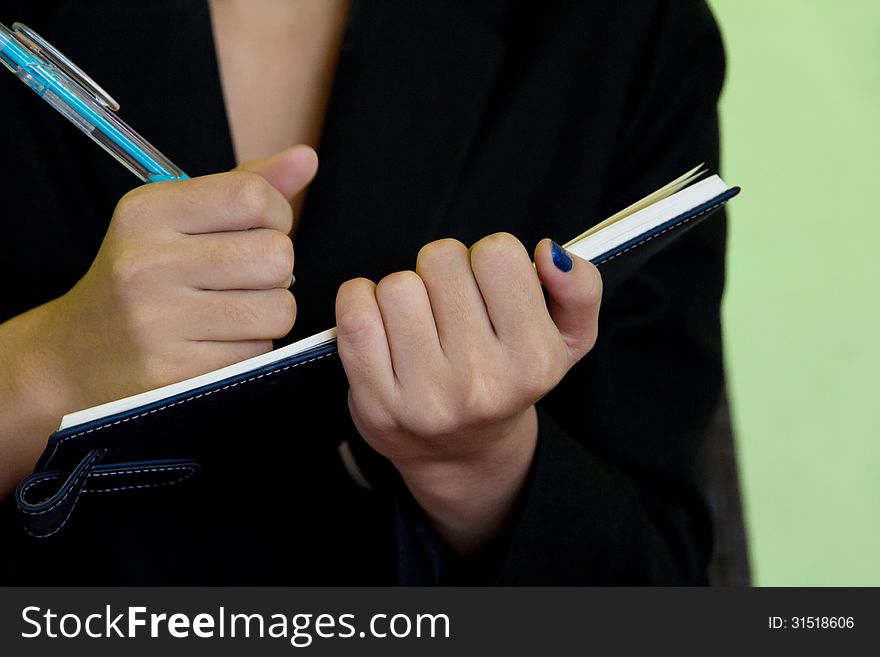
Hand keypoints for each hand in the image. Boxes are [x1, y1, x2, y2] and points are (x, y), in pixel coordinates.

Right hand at [46, 145, 317, 409]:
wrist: (77, 354)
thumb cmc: (143, 277)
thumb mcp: (177, 218)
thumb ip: (245, 185)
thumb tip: (307, 157)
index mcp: (147, 212)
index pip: (251, 196)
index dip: (278, 215)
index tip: (260, 230)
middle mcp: (147, 263)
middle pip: (276, 257)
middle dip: (276, 269)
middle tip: (246, 278)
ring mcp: (158, 321)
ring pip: (278, 309)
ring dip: (269, 313)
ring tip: (233, 311)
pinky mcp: (175, 372)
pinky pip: (257, 353)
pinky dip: (250, 349)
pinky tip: (216, 343)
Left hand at [335, 233, 601, 553]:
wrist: (461, 454)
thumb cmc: (511, 382)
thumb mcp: (568, 340)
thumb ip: (579, 288)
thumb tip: (547, 252)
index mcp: (533, 360)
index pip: (498, 253)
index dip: (489, 259)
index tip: (489, 286)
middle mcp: (480, 382)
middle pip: (442, 259)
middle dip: (445, 272)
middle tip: (452, 306)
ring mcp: (423, 396)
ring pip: (398, 284)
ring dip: (405, 291)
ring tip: (421, 321)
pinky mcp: (374, 401)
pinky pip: (355, 309)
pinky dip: (361, 299)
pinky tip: (382, 321)